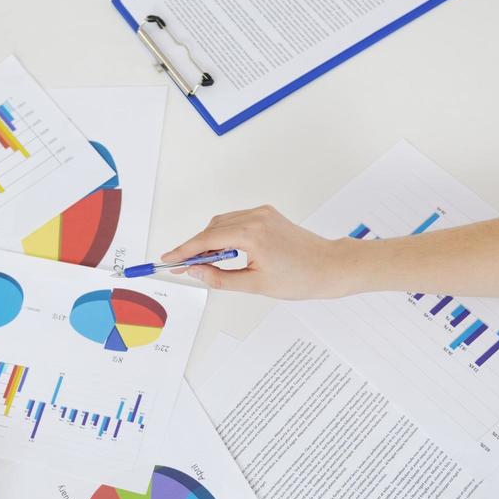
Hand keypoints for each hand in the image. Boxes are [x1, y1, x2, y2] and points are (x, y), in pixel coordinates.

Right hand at [161, 205, 360, 298]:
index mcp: (252, 234)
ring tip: (202, 262)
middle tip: (181, 266)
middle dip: (194, 247)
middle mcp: (256, 217)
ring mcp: (262, 213)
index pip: (206, 240)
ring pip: (222, 223)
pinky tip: (222, 251)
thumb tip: (196, 271)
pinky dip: (224, 233)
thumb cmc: (301, 277)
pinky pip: (236, 220)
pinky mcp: (268, 214)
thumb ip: (220, 278)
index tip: (168, 259)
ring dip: (209, 240)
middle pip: (212, 229)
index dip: (184, 251)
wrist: (330, 267)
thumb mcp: (255, 285)